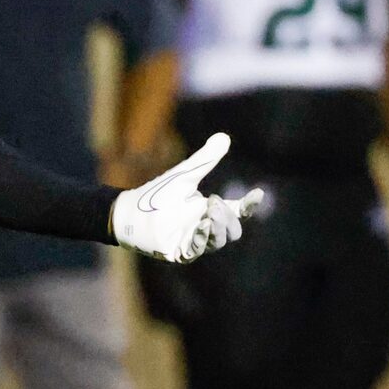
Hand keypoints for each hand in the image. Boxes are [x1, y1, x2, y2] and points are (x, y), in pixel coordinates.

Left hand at [110, 132, 263, 263]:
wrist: (131, 211)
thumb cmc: (157, 194)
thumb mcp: (185, 174)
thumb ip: (205, 159)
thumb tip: (224, 137)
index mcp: (210, 210)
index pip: (238, 211)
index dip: (249, 205)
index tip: (257, 193)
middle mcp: (205, 227)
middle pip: (233, 231)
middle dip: (229, 218)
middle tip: (213, 202)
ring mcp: (194, 241)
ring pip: (219, 241)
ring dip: (218, 227)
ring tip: (207, 213)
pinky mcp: (180, 252)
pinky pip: (199, 250)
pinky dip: (203, 238)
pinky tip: (201, 226)